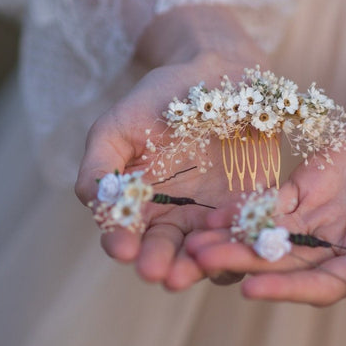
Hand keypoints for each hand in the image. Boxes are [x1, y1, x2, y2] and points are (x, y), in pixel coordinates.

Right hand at [75, 6, 266, 289]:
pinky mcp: (252, 208)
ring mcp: (214, 217)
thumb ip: (100, 164)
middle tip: (156, 272)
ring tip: (189, 272)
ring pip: (204, 253)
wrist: (217, 73)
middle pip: (164, 252)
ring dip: (198, 266)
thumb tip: (92, 202)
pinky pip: (246, 232)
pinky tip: (235, 246)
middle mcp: (174, 219)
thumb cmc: (160, 99)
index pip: (125, 234)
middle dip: (160, 263)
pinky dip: (240, 242)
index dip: (121, 242)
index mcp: (139, 205)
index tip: (123, 248)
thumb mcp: (118, 125)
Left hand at [186, 86, 345, 305]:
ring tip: (193, 243)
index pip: (321, 285)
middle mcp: (339, 248)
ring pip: (270, 236)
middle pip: (285, 264)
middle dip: (243, 263)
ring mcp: (321, 218)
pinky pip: (270, 203)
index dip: (285, 289)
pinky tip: (212, 214)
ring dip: (233, 241)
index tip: (249, 288)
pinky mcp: (307, 188)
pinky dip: (243, 210)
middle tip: (200, 262)